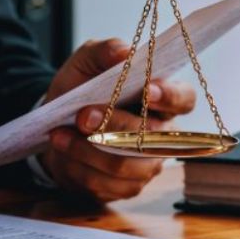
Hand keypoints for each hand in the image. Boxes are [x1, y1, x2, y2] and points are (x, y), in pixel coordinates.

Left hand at [40, 39, 195, 201]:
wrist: (55, 124)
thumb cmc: (80, 89)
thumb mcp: (85, 63)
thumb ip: (104, 51)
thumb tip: (124, 51)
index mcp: (161, 99)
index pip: (184, 99)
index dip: (170, 97)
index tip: (146, 91)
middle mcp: (162, 135)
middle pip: (150, 135)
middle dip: (114, 124)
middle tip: (82, 115)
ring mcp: (146, 165)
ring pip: (125, 164)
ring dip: (88, 149)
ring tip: (60, 134)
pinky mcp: (125, 187)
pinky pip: (105, 184)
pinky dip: (78, 165)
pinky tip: (62, 148)